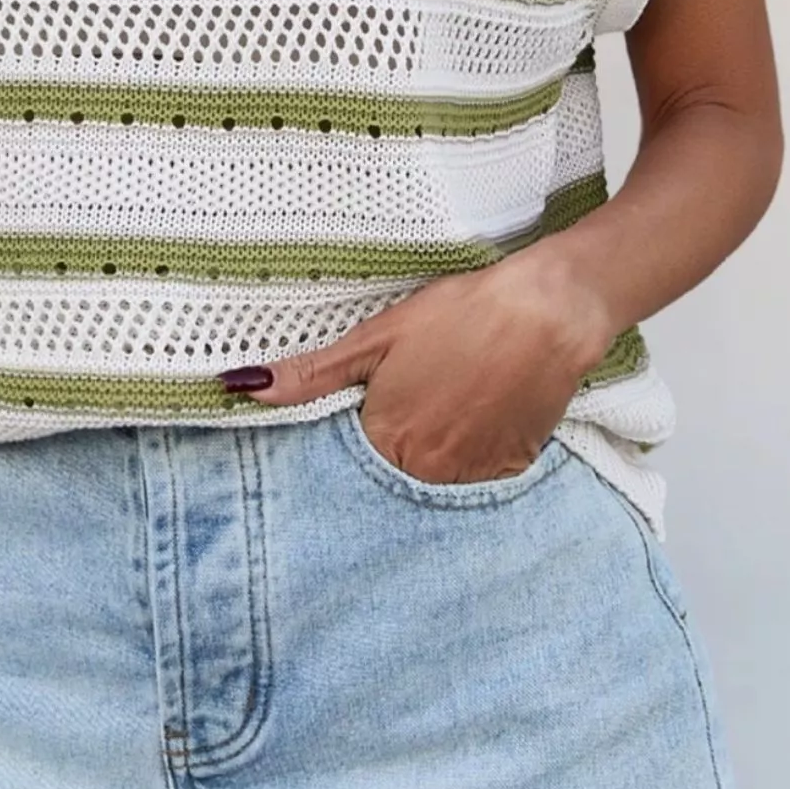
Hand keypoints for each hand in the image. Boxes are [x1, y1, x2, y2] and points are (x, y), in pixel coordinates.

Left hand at [218, 247, 614, 484]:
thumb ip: (311, 374)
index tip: (370, 408)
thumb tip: (242, 389)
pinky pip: (478, 473)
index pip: (348, 461)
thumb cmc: (459, 316)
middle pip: (392, 471)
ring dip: (434, 450)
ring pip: (436, 475)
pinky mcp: (512, 468)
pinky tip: (479, 409)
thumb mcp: (376, 337)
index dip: (355, 433)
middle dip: (393, 443)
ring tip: (450, 398)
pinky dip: (473, 450)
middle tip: (418, 396)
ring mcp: (473, 475)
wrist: (547, 312)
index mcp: (385, 440)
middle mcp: (426, 471)